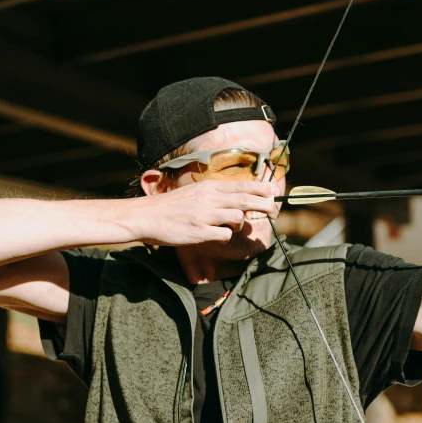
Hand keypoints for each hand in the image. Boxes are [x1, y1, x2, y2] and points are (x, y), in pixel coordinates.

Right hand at [135, 180, 279, 245]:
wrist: (146, 216)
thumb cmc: (171, 206)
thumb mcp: (194, 193)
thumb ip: (214, 195)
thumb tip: (236, 199)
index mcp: (208, 187)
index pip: (241, 185)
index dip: (260, 190)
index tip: (272, 194)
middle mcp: (209, 198)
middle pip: (246, 200)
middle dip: (265, 205)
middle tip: (275, 211)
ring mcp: (205, 215)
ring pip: (238, 218)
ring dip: (240, 225)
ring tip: (230, 227)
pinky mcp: (200, 232)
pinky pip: (225, 235)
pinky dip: (225, 237)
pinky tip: (216, 236)